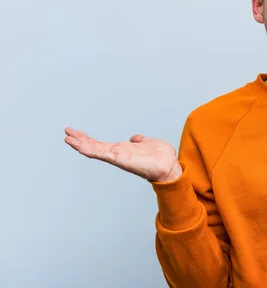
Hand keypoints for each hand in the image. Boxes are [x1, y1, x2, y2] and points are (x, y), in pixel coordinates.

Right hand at [64, 127, 181, 182]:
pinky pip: (100, 153)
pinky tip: (78, 145)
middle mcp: (117, 154)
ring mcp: (116, 156)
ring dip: (80, 144)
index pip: (101, 145)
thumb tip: (135, 138)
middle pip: (94, 146)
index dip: (89, 140)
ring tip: (67, 137)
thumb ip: (140, 141)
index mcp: (122, 150)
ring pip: (94, 150)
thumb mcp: (148, 143)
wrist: (168, 166)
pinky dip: (88, 148)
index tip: (77, 133)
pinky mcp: (118, 158)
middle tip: (67, 132)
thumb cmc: (161, 157)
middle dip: (80, 140)